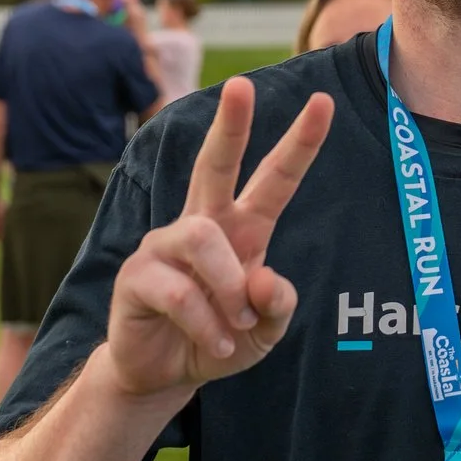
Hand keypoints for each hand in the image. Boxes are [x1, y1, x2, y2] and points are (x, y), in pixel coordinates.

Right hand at [106, 76, 333, 396]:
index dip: (299, 143)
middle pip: (215, 164)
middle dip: (231, 125)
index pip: (273, 179)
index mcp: (242, 229)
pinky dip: (206, 323)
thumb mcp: (264, 333)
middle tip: (241, 85)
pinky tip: (214, 343)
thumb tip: (263, 277)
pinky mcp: (137, 274)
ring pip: (203, 240)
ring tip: (236, 324)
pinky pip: (179, 291)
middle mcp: (203, 225)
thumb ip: (277, 307)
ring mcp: (164, 245)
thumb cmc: (219, 340)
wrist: (163, 375)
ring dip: (228, 288)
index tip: (324, 102)